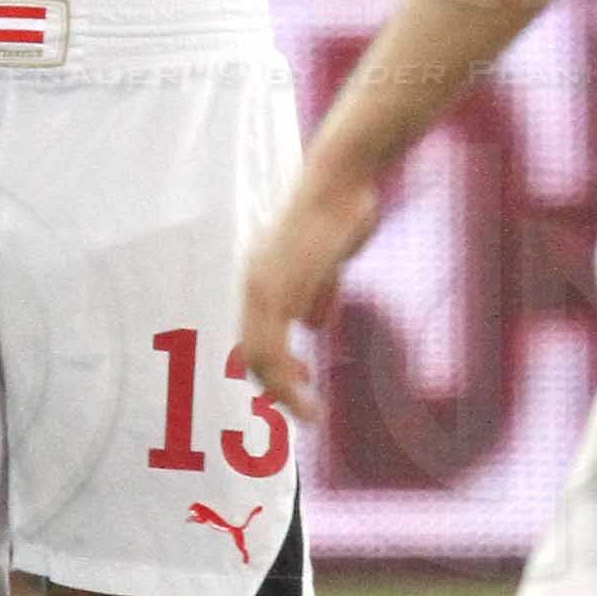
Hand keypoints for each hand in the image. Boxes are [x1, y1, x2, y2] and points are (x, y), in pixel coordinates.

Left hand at [239, 156, 382, 429]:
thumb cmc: (341, 211)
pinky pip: (276, 347)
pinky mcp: (281, 288)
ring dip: (285, 393)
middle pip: (252, 354)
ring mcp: (264, 285)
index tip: (300, 388)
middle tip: (305, 414)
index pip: (254, 337)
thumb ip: (317, 293)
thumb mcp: (326, 262)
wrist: (344, 180)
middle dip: (278, 390)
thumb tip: (313, 326)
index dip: (274, 368)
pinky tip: (309, 396)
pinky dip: (290, 381)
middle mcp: (253, 283)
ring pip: (260, 357)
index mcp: (261, 278)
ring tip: (309, 415)